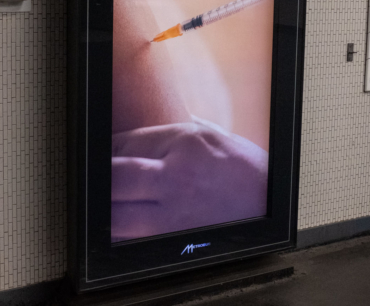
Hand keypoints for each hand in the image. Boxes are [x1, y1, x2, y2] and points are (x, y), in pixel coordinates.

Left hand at [111, 116, 268, 240]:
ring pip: (117, 210)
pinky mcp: (177, 234)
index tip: (105, 154)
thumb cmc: (247, 168)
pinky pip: (134, 235)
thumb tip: (154, 134)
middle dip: (101, 177)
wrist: (271, 199)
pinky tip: (119, 226)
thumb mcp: (214, 137)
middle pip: (116, 174)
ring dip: (105, 208)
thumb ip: (180, 135)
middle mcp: (177, 172)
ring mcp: (175, 206)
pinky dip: (121, 232)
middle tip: (99, 179)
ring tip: (104, 205)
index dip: (109, 149)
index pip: (128, 142)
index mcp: (185, 141)